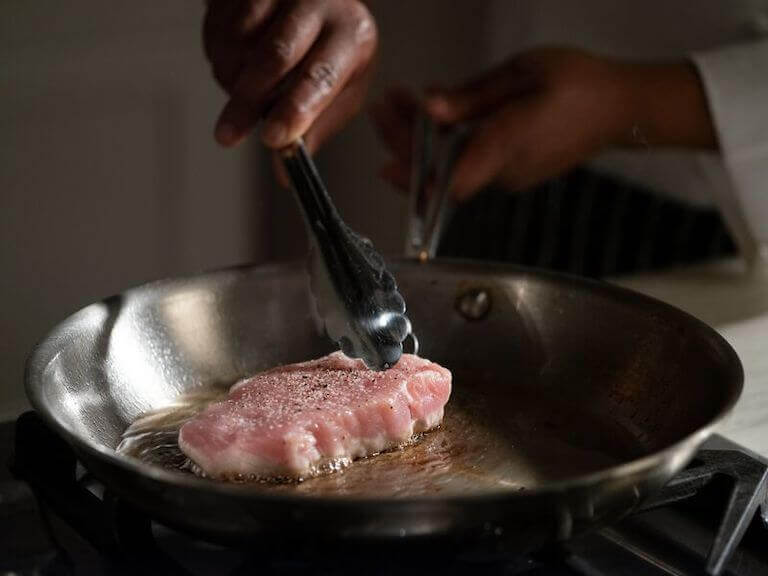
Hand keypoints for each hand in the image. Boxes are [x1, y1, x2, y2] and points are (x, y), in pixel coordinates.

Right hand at [205, 0, 377, 151]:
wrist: (313, 0)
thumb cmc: (331, 52)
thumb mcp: (340, 89)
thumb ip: (315, 129)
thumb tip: (286, 174)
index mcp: (351, 36)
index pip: (322, 75)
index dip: (296, 109)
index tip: (275, 140)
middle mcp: (319, 3)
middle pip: (275, 57)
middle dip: (248, 102)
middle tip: (228, 135)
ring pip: (239, 44)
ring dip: (231, 82)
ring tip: (241, 93)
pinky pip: (219, 30)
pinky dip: (219, 59)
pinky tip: (234, 65)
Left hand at [372, 47, 716, 200]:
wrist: (622, 107)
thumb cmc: (580, 83)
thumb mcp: (522, 74)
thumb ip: (471, 97)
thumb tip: (429, 109)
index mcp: (509, 145)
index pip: (450, 179)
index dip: (413, 173)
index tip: (386, 158)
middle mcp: (505, 171)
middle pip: (440, 171)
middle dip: (405, 142)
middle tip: (386, 106)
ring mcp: (509, 176)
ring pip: (451, 166)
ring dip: (422, 139)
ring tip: (403, 100)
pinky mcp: (512, 171)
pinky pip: (468, 161)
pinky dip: (445, 141)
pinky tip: (435, 111)